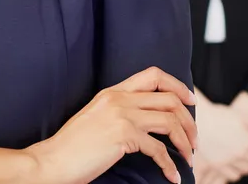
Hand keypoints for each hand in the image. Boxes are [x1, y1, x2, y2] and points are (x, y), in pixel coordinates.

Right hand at [24, 66, 196, 183]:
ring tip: (189, 158)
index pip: (153, 75)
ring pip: (170, 122)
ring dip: (185, 142)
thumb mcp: (96, 118)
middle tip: (194, 140)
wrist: (53, 160)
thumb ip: (118, 112)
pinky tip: (173, 177)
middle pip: (169, 99)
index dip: (177, 86)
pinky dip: (170, 165)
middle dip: (189, 121)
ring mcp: (122, 116)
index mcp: (112, 92)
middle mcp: (119, 99)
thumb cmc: (72, 146)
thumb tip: (146, 122)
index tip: (190, 102)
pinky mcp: (123, 136)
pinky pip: (159, 150)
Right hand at [195, 103, 247, 181]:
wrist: (198, 118)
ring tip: (234, 151)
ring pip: (245, 170)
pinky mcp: (217, 166)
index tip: (246, 135)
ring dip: (243, 163)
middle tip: (239, 142)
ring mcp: (228, 161)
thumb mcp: (243, 117)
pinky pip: (234, 176)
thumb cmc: (222, 115)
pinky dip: (234, 170)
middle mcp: (239, 154)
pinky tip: (229, 160)